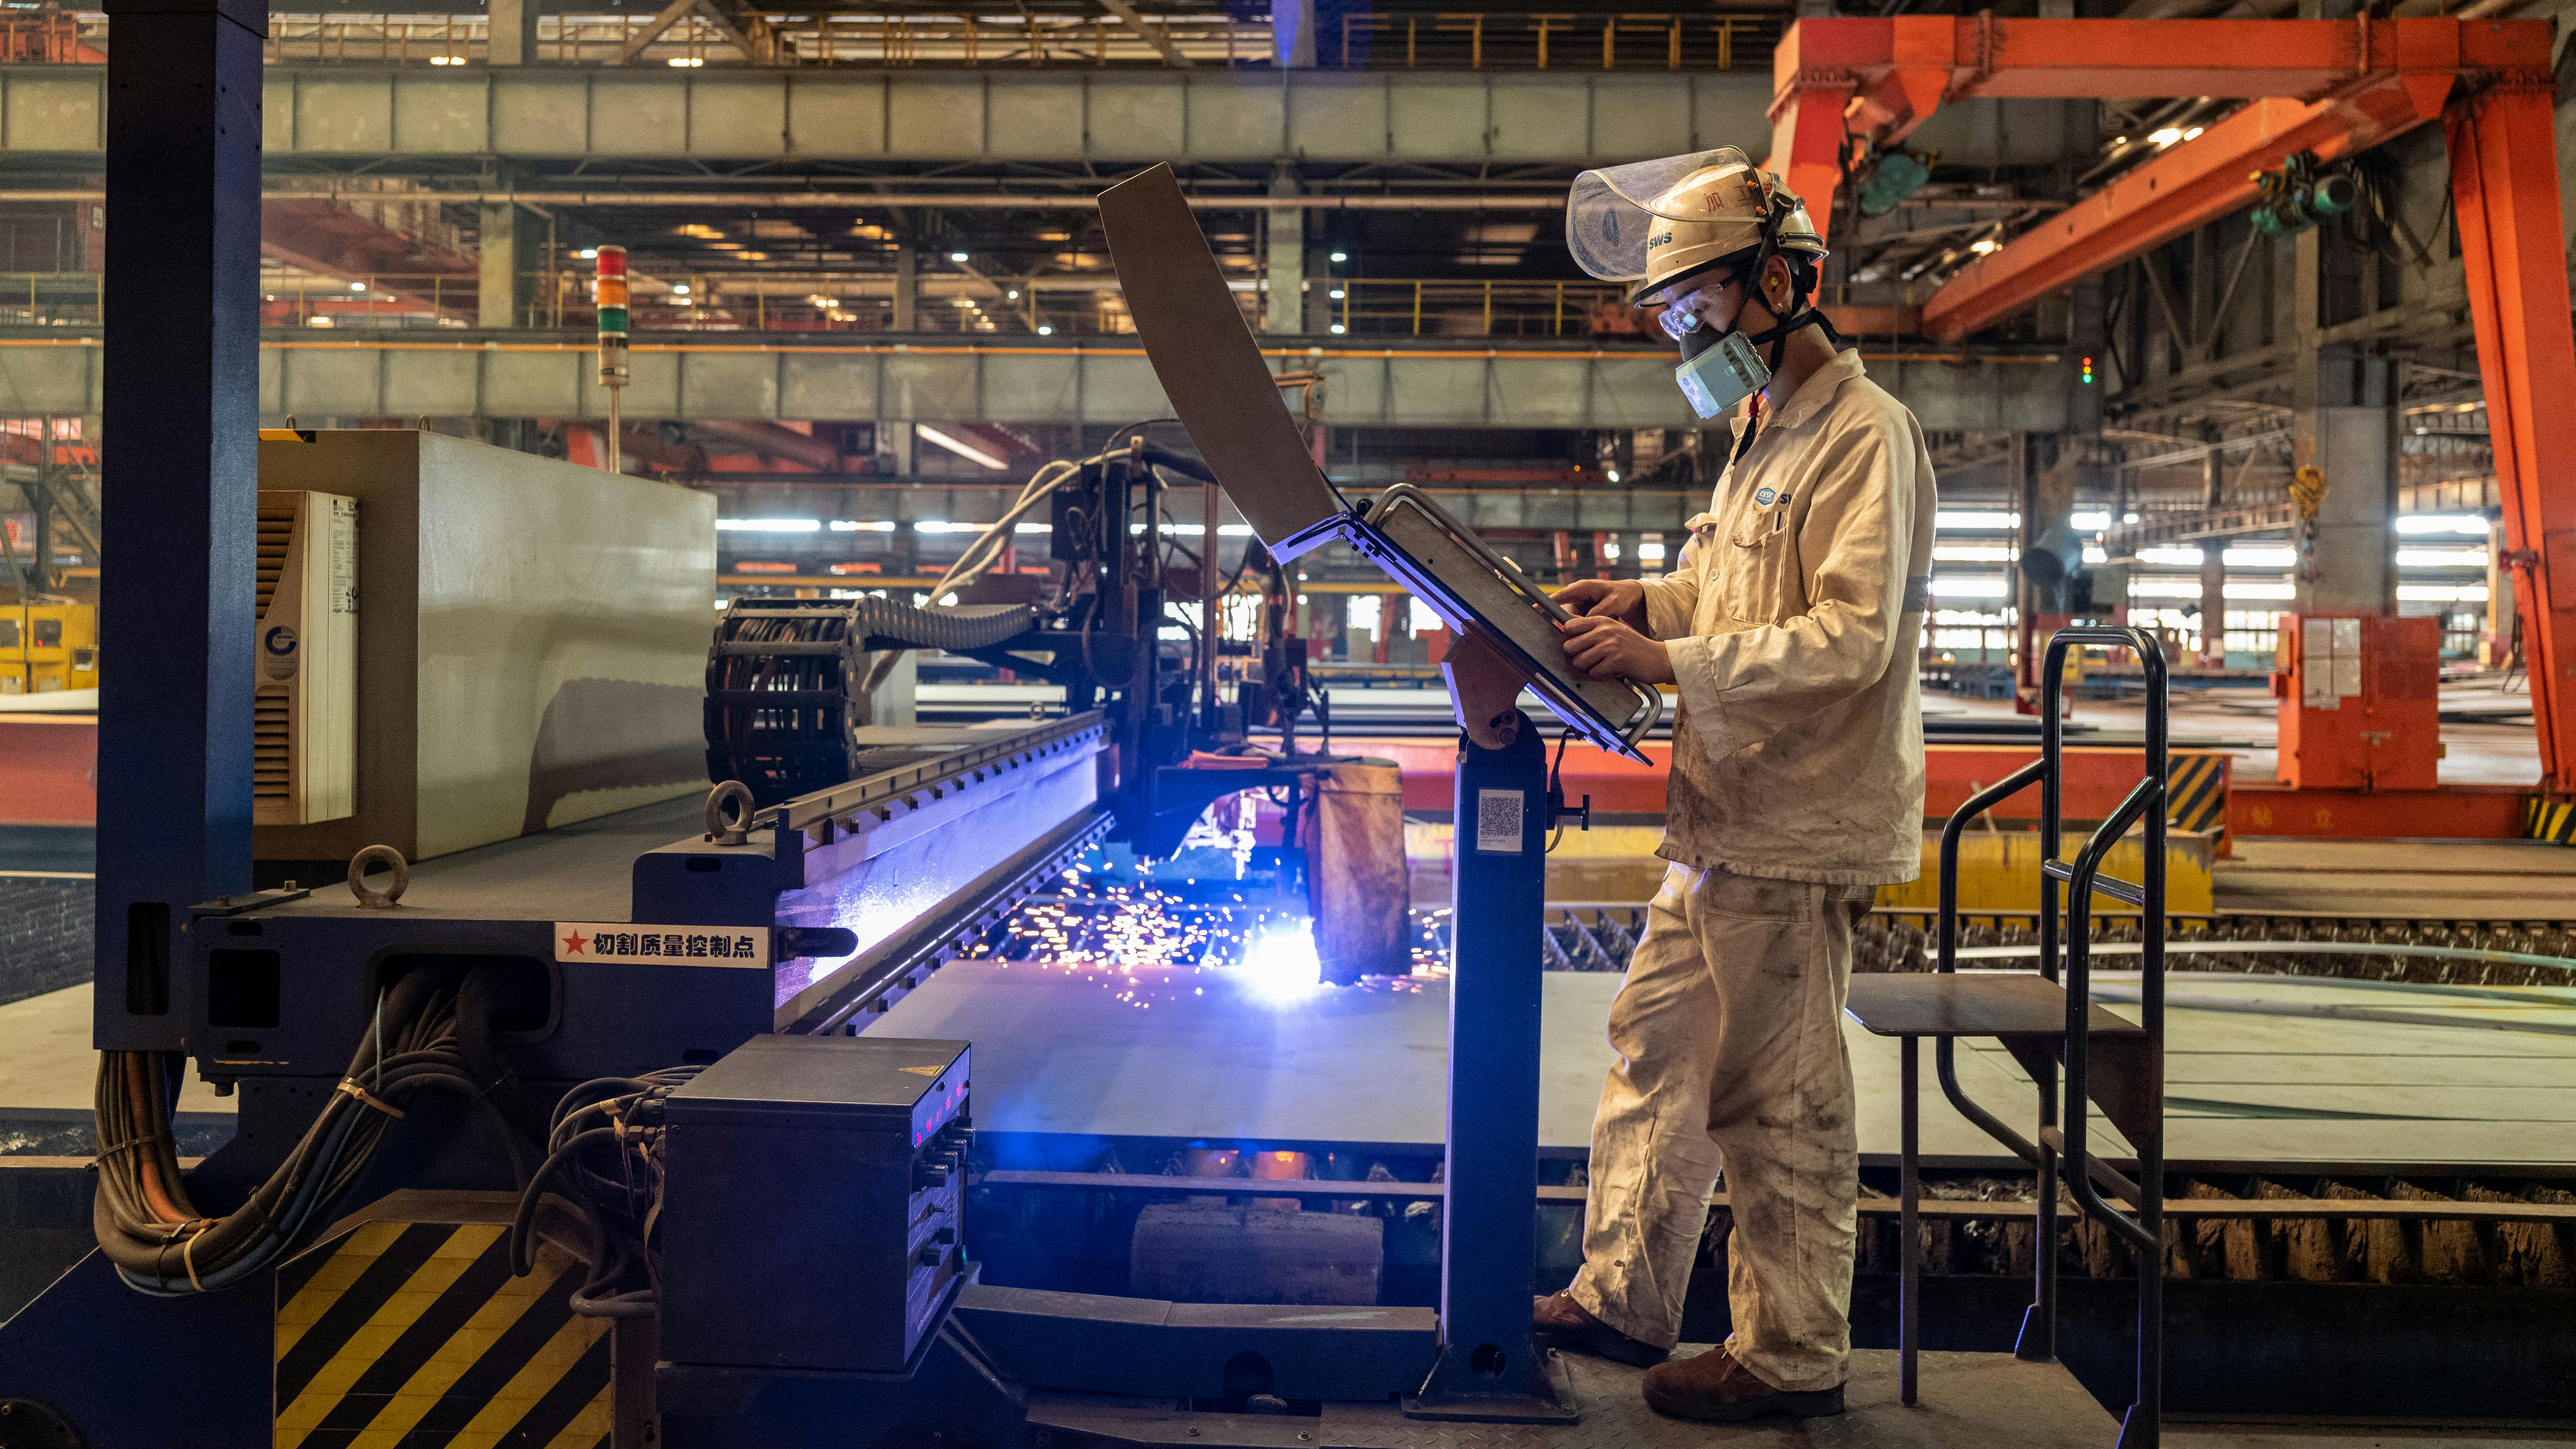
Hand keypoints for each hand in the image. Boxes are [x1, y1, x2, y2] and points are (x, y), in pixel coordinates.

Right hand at [1553, 578, 1648, 631]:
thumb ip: (1598, 613)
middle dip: (1576, 623)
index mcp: (1582, 588)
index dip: (1546, 603)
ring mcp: (1579, 602)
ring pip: (1573, 619)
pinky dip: (1588, 624)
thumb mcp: (1613, 603)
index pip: (1559, 596)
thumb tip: (1584, 623)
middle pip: (1566, 613)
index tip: (1534, 608)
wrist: (1628, 595)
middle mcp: (1577, 594)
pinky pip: (1579, 621)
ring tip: (1603, 620)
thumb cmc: (1621, 596)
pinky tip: (1602, 622)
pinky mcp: (1582, 610)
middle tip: (1592, 628)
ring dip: (1585, 624)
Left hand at [1558, 614, 1674, 684]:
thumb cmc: (1632, 647)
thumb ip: (1592, 631)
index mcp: (1601, 620)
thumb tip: (1565, 636)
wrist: (1658, 658)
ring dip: (1589, 668)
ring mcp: (1610, 645)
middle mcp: (1604, 630)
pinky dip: (1601, 676)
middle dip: (1577, 657)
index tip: (1578, 646)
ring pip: (1579, 662)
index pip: (1569, 626)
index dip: (1569, 639)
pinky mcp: (1616, 660)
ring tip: (1603, 665)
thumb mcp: (1613, 630)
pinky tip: (1613, 671)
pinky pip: (1594, 673)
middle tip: (1591, 660)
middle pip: (1569, 646)